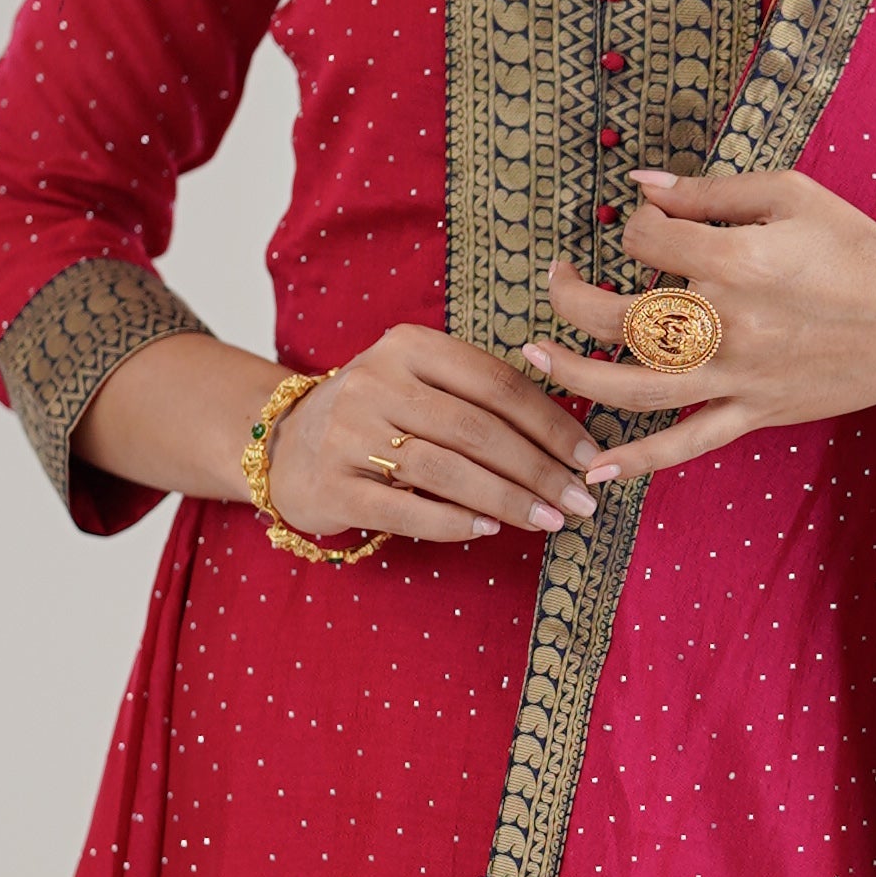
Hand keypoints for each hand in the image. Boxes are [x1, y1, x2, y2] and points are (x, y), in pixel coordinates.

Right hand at [267, 324, 608, 545]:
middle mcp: (375, 382)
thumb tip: (568, 445)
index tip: (589, 458)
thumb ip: (481, 400)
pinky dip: (454, 522)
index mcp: (408, 346)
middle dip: (538, 470)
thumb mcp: (421, 384)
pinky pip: (406, 510)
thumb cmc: (379, 416)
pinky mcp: (332, 486)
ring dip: (507, 499)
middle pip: (477, 428)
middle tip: (580, 501)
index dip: (551, 423)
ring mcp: (348, 434)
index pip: (497, 383)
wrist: (286, 446)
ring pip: (446, 469)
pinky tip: (490, 529)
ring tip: (549, 521)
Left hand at [521, 167, 875, 489]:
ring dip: (575, 375)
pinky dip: (639, 460)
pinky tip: (594, 469)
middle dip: (572, 296)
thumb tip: (640, 186)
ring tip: (537, 356)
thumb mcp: (790, 195)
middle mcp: (727, 324)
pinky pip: (686, 443)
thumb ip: (710, 192)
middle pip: (618, 317)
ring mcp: (737, 376)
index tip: (649, 224)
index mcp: (736, 260)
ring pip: (633, 386)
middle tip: (558, 278)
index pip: (646, 240)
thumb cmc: (857, 249)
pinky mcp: (752, 412)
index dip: (635, 225)